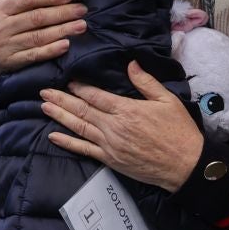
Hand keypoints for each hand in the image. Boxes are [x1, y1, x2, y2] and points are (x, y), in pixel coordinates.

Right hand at [0, 0, 87, 77]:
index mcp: (0, 8)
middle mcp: (2, 26)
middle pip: (37, 17)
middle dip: (62, 13)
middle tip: (82, 10)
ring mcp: (7, 45)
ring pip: (38, 36)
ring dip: (62, 30)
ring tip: (81, 26)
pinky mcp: (12, 62)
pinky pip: (34, 55)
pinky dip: (51, 50)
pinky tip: (66, 45)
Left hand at [40, 62, 203, 191]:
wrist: (185, 165)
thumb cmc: (179, 131)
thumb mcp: (167, 100)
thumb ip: (146, 82)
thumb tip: (131, 64)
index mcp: (127, 110)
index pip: (96, 96)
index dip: (79, 88)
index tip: (68, 80)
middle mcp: (114, 127)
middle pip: (81, 110)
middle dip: (61, 99)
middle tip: (43, 91)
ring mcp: (110, 145)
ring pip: (79, 128)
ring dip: (59, 116)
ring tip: (44, 106)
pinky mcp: (110, 160)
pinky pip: (84, 149)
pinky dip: (67, 142)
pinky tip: (53, 135)